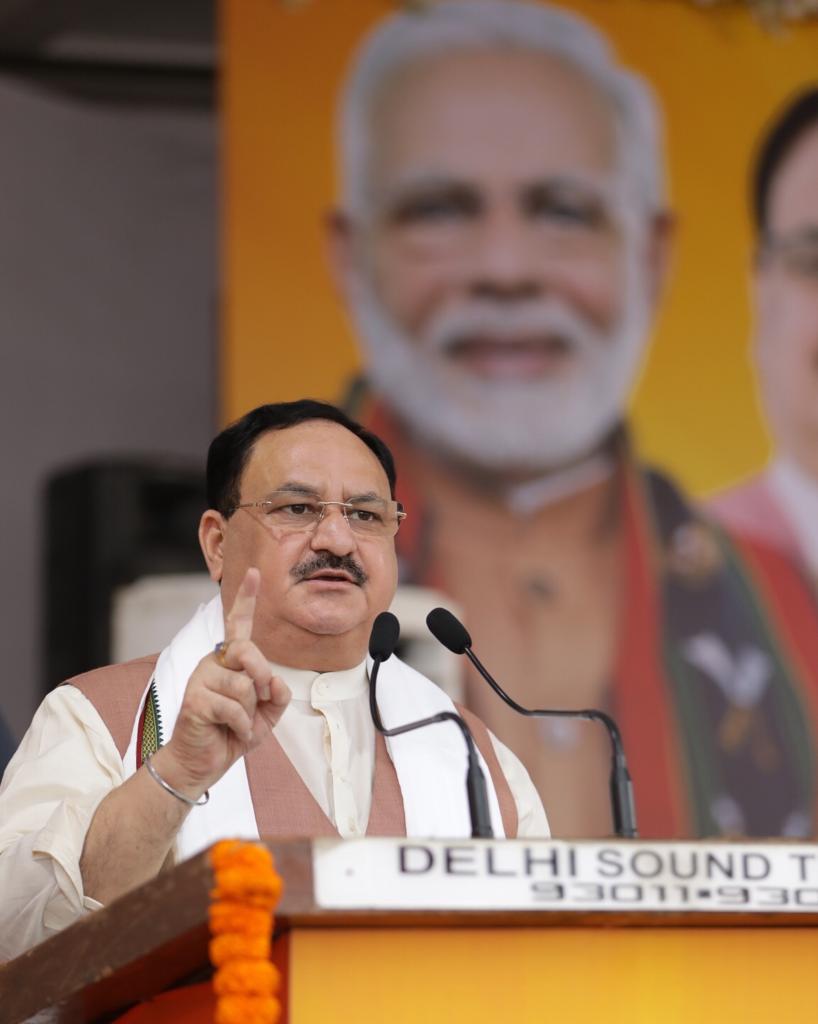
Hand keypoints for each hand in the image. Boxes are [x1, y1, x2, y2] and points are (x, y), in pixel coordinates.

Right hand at [152, 567, 290, 797]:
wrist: (203, 763)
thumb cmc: (233, 733)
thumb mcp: (267, 714)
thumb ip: (277, 694)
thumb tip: (273, 680)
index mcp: (231, 660)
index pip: (238, 624)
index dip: (246, 598)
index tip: (254, 572)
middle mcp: (213, 662)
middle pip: (248, 652)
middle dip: (261, 679)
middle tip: (255, 702)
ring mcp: (200, 678)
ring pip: (244, 685)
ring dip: (249, 712)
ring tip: (235, 722)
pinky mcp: (194, 698)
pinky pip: (233, 708)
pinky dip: (241, 726)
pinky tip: (229, 732)